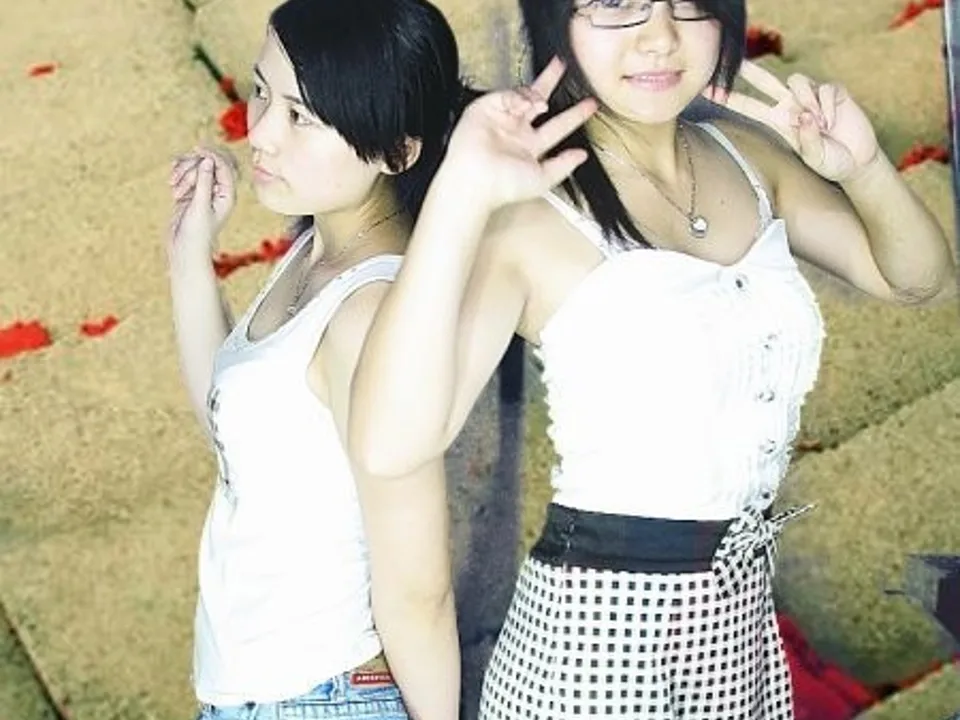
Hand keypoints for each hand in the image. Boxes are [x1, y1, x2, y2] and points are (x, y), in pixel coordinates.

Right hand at [167, 147, 237, 257]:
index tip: (197, 150)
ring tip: (174, 187)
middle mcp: (218, 191)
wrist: (185, 250)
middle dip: (194, 165)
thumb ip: (204, 182)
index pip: (225, 166)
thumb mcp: (200, 207)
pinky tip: (172, 183)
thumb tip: (208, 160)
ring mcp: (204, 191)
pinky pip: (186, 174)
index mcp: (228, 195)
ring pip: (196, 167)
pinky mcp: (190, 193)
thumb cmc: (196, 234)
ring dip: (183, 172)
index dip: (212, 155)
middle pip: (210, 163)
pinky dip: (178, 174)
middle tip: (179, 179)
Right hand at [444, 57, 597, 210]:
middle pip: (538, 100)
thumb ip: (564, 166)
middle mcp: (516, 131)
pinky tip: (523, 106)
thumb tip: (582, 155)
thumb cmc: (503, 186)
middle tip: (563, 66)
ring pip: (523, 95)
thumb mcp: (543, 179)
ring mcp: (502, 119)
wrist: (475, 181)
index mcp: (530, 148)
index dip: (574, 115)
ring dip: (536, 95)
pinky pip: (506, 95)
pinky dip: (517, 98)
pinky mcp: (486, 109)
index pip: (557, 126)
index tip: (590, 105)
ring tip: (541, 103)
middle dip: (551, 82)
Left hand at [705, 61, 879, 182]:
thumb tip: (804, 115)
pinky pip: (825, 89)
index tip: (710, 92)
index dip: (731, 99)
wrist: (857, 160)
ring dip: (808, 101)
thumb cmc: (830, 162)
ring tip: (821, 124)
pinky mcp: (832, 91)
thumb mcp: (814, 157)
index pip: (750, 107)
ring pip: (797, 81)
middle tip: (737, 62)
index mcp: (778, 121)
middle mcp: (791, 105)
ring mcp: (811, 96)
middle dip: (751, 72)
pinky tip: (834, 121)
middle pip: (766, 82)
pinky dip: (828, 106)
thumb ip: (807, 138)